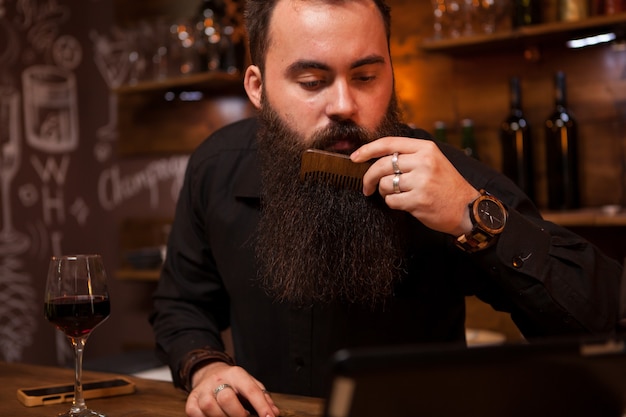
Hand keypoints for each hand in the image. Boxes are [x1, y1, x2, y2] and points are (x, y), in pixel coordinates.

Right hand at [185, 361, 279, 416]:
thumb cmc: (235, 384)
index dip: (261, 406)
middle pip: (226, 398)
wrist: (209, 374)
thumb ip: (263, 399)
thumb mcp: (250, 385)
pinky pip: (197, 415)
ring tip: (230, 416)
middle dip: (238, 414)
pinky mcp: (191, 402)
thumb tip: (274, 413)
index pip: (251, 390)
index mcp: (236, 374)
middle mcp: (217, 380)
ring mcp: (202, 391)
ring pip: (210, 408)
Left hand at [351, 136, 479, 236]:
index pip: (388, 143)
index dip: (367, 150)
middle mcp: (424, 162)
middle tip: (367, 187)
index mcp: (426, 148)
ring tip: (395, 195)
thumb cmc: (446, 186)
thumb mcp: (433, 161)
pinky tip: (404, 204)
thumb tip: (376, 157)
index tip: (355, 158)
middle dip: (369, 177)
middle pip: (381, 165)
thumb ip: (409, 156)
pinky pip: (391, 201)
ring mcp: (421, 181)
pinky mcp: (418, 200)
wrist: (467, 209)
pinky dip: (393, 204)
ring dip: (384, 192)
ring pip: (385, 184)